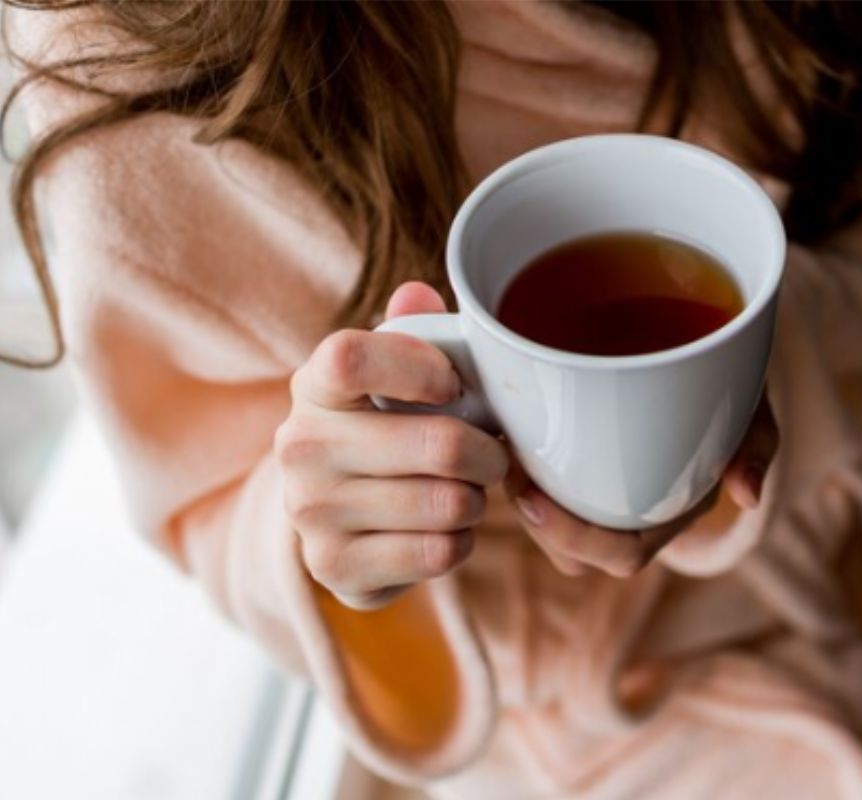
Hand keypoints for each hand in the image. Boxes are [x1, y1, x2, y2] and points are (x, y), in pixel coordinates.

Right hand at [275, 282, 508, 609]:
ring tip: (465, 491)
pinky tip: (445, 530)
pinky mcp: (334, 567)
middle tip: (493, 455)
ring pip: (448, 503)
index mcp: (314, 386)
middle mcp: (300, 447)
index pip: (350, 357)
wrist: (338, 519)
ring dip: (476, 500)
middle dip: (489, 452)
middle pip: (439, 443)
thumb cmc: (384, 429)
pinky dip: (460, 542)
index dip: (419, 367)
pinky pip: (439, 553)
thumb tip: (417, 294)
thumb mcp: (393, 375)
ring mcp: (311, 512)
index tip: (454, 385)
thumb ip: (412, 330)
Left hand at [503, 398, 778, 576]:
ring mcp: (603, 488)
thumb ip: (757, 445)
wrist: (704, 340)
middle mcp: (634, 510)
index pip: (622, 554)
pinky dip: (518, 465)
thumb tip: (747, 497)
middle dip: (536, 524)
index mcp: (672, 510)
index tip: (533, 498)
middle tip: (510, 469)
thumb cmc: (728, 380)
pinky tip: (504, 426)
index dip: (575, 539)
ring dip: (521, 496)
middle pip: (573, 553)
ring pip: (549, 524)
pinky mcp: (574, 458)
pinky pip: (540, 481)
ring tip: (504, 447)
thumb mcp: (751, 405)